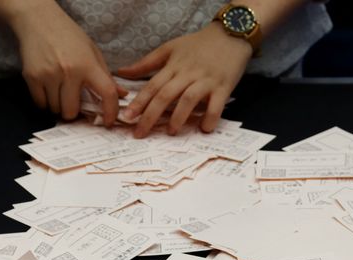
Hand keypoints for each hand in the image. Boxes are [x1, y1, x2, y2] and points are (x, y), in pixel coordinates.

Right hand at [9, 3, 125, 124]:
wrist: (39, 20)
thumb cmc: (67, 35)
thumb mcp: (92, 51)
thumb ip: (105, 74)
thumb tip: (120, 94)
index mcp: (88, 64)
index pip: (106, 93)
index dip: (111, 111)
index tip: (109, 121)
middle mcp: (69, 71)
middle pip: (72, 111)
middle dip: (73, 112)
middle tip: (73, 103)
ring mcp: (49, 75)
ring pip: (55, 109)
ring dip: (58, 105)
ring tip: (59, 90)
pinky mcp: (32, 77)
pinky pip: (40, 104)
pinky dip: (45, 102)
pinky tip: (48, 89)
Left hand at [118, 22, 252, 137]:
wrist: (230, 33)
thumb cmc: (198, 44)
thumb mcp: (170, 48)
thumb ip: (146, 63)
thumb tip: (121, 72)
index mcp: (173, 66)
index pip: (152, 86)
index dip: (138, 102)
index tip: (127, 117)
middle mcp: (187, 74)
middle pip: (165, 95)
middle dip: (150, 116)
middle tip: (140, 133)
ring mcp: (206, 80)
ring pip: (188, 100)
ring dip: (178, 117)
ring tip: (170, 131)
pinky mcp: (224, 86)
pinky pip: (216, 105)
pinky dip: (210, 117)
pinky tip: (204, 128)